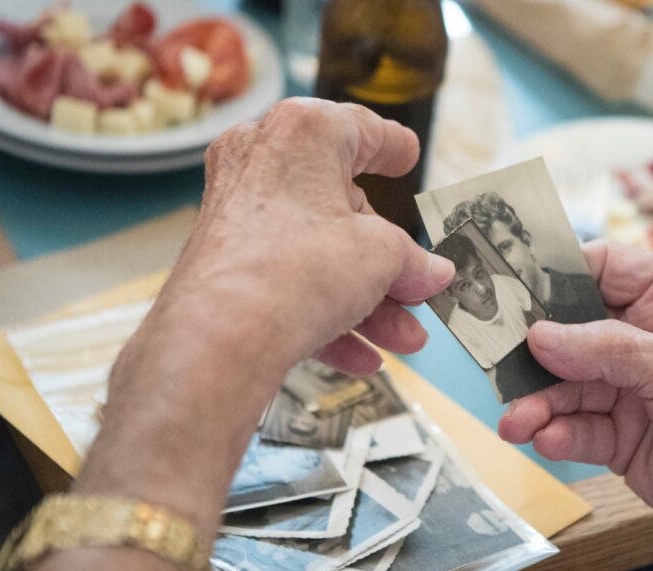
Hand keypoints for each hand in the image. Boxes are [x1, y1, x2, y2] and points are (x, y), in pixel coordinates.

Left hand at [81, 99, 453, 527]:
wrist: (220, 337)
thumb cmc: (299, 269)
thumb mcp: (381, 257)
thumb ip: (411, 261)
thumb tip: (432, 273)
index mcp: (302, 134)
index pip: (358, 129)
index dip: (391, 147)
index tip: (407, 156)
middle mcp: (262, 164)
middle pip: (342, 210)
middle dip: (388, 262)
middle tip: (420, 288)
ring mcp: (239, 216)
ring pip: (318, 256)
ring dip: (368, 303)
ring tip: (406, 339)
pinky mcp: (226, 267)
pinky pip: (289, 288)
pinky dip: (327, 321)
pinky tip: (362, 358)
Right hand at [498, 242, 652, 547]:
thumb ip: (605, 349)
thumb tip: (539, 336)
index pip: (604, 269)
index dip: (558, 278)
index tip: (512, 292)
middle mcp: (651, 336)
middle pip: (574, 333)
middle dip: (538, 355)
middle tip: (500, 367)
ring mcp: (635, 387)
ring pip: (569, 386)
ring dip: (540, 404)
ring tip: (517, 422)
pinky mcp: (623, 435)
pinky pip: (578, 428)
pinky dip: (559, 434)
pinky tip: (547, 440)